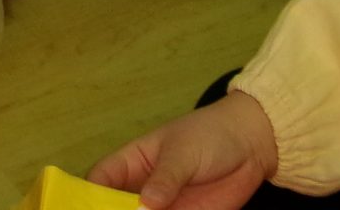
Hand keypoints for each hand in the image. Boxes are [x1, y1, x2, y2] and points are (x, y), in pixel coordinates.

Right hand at [89, 93, 279, 209]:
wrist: (253, 146)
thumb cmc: (210, 136)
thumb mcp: (183, 152)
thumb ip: (165, 179)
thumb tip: (144, 206)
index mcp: (134, 162)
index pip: (101, 179)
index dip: (87, 194)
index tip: (86, 208)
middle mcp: (143, 189)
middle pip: (116, 207)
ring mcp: (164, 208)